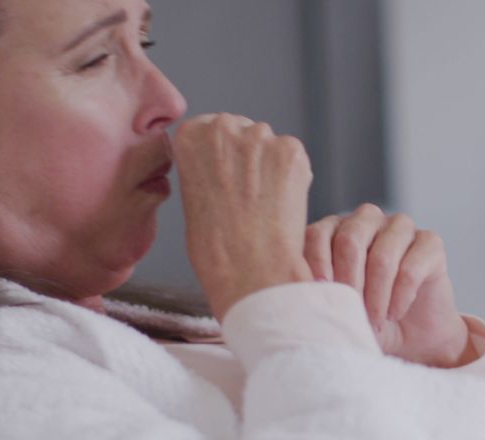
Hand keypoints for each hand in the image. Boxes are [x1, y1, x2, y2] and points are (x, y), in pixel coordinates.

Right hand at [171, 114, 313, 320]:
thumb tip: (226, 164)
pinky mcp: (291, 151)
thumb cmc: (215, 247)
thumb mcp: (191, 197)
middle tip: (249, 194)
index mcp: (190, 135)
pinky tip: (283, 204)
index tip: (226, 177)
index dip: (223, 156)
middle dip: (248, 158)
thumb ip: (206, 168)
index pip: (212, 129)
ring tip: (266, 204)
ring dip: (272, 167)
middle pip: (244, 132)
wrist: (249, 268)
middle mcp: (223, 127)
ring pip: (271, 145)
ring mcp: (260, 137)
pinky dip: (294, 178)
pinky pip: (294, 158)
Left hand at [304, 204, 475, 367]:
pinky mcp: (430, 243)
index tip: (319, 295)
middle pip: (351, 239)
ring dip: (376, 295)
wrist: (411, 337)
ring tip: (374, 322)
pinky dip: (400, 296)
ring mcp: (400, 227)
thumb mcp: (334, 307)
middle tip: (350, 315)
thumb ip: (317, 293)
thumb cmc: (364, 319)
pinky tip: (394, 314)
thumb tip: (299, 296)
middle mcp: (366, 220)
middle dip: (349, 283)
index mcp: (335, 229)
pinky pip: (411, 267)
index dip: (317, 266)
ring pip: (382, 255)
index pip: (317, 235)